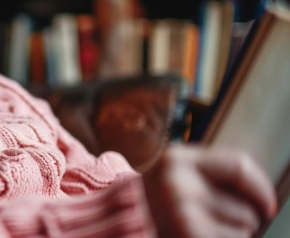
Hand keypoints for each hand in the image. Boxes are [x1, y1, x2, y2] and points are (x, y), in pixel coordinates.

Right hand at [142, 144, 277, 237]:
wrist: (121, 224)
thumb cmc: (155, 202)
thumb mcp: (176, 174)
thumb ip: (211, 173)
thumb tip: (263, 195)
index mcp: (177, 159)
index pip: (239, 165)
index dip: (261, 186)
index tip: (267, 204)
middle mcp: (179, 183)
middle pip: (246, 204)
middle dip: (246, 217)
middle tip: (225, 221)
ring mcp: (182, 213)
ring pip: (244, 227)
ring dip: (235, 233)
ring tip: (207, 229)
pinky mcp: (188, 235)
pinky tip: (202, 236)